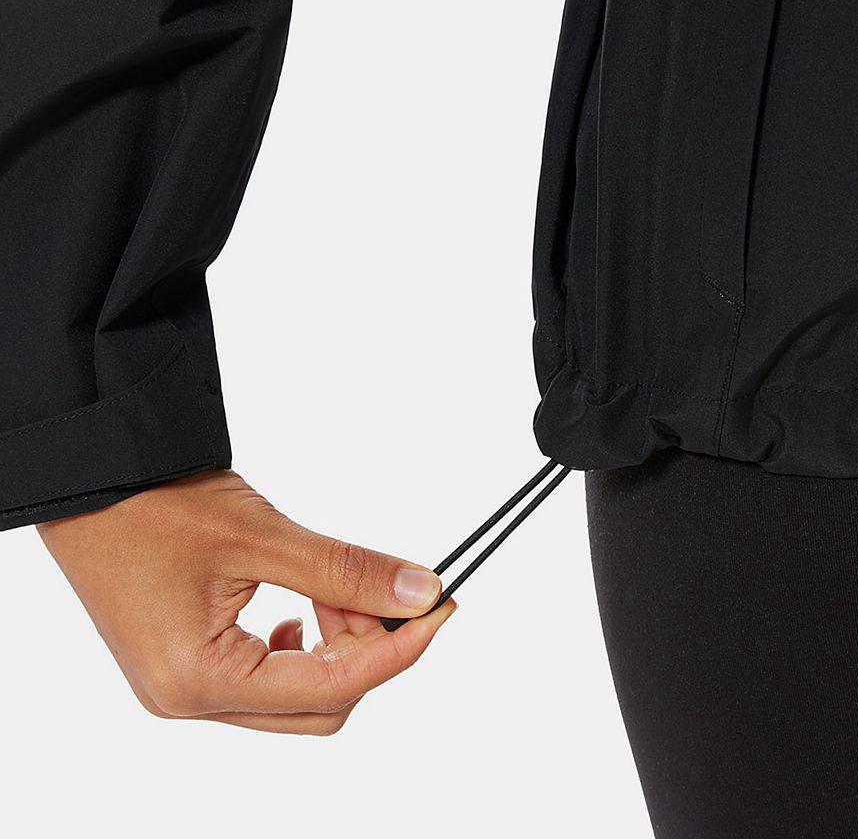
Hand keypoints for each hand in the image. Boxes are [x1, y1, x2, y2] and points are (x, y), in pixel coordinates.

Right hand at [38, 469, 454, 734]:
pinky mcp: (186, 665)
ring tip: (337, 583)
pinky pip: (266, 676)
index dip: (397, 648)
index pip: (331, 687)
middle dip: (365, 646)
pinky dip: (304, 640)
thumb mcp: (262, 535)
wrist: (91, 481)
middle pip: (317, 703)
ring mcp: (183, 688)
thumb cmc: (152, 504)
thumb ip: (347, 569)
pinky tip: (307, 601)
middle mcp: (187, 700)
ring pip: (296, 693)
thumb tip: (420, 591)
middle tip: (390, 589)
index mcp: (199, 681)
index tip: (440, 611)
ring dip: (334, 640)